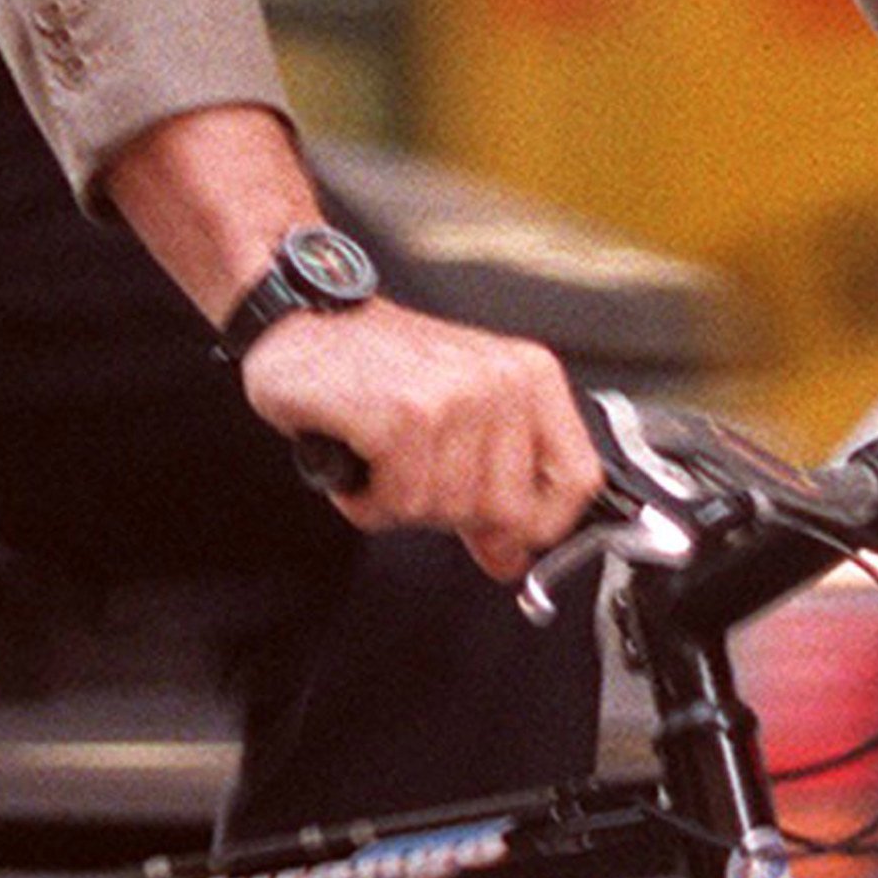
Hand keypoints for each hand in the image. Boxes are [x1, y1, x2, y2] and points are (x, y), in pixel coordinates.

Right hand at [239, 300, 603, 584]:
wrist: (301, 321)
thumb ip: (494, 488)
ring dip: (400, 502)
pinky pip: (398, 504)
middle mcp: (501, 383)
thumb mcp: (458, 415)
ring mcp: (455, 399)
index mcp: (529, 376)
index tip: (508, 538)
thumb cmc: (376, 364)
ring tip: (381, 454)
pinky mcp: (404, 418)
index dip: (541, 524)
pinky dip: (366, 499)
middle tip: (413, 471)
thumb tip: (511, 556)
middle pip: (506, 511)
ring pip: (448, 512)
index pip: (575, 480)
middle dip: (450, 511)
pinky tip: (359, 456)